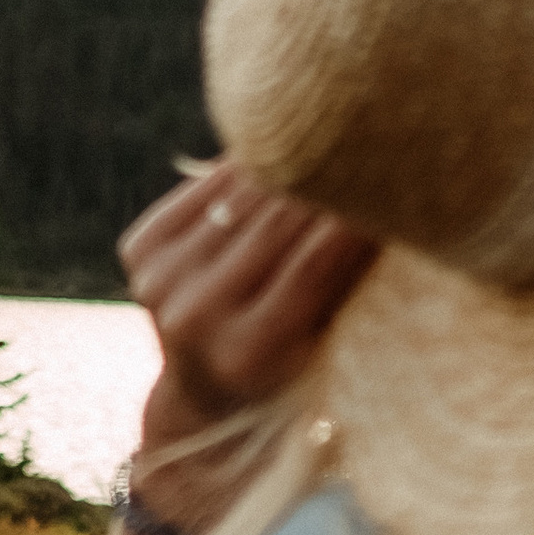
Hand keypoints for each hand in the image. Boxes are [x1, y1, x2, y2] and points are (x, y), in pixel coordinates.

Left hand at [121, 162, 375, 452]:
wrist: (205, 394)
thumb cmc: (291, 369)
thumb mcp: (327, 342)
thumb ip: (348, 281)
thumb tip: (392, 206)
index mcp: (247, 353)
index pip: (314, 265)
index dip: (356, 216)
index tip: (395, 178)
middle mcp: (194, 317)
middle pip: (274, 225)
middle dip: (327, 182)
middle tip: (369, 146)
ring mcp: (159, 281)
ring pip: (240, 196)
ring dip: (287, 163)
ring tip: (329, 140)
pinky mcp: (138, 251)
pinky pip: (203, 188)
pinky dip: (243, 168)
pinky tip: (276, 152)